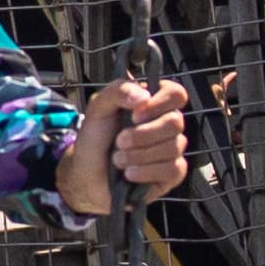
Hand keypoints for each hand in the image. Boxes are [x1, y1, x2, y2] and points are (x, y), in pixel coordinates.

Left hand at [56, 76, 191, 219]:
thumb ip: (118, 91)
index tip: (135, 115)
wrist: (88, 172)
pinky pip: (173, 170)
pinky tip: (130, 173)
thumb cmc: (96, 137)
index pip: (176, 94)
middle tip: (119, 141)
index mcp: (154, 102)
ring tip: (118, 160)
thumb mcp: (99, 107)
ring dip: (139, 155)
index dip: (158, 104)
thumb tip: (143, 97)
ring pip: (173, 148)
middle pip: (175, 123)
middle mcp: (167, 123)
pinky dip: (147, 172)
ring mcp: (172, 148)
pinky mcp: (172, 172)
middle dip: (143, 135)